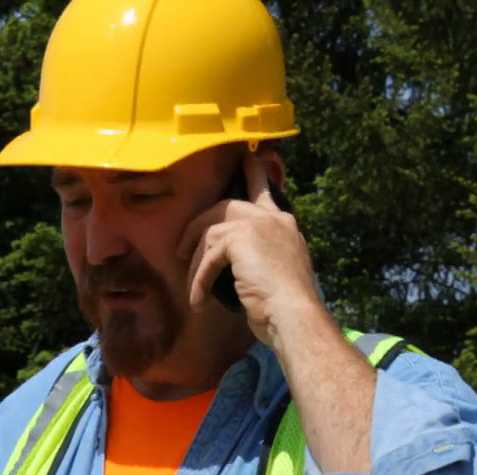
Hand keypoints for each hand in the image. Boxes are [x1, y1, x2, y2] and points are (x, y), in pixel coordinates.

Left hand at [179, 154, 323, 356]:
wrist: (294, 314)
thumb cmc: (286, 305)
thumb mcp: (277, 272)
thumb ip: (262, 257)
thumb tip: (238, 262)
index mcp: (284, 224)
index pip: (264, 190)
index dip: (253, 174)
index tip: (246, 158)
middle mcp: (272, 218)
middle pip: (225, 207)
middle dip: (199, 225)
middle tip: (181, 247)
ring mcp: (257, 225)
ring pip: (211, 232)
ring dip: (195, 262)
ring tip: (190, 284)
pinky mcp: (240, 239)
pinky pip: (208, 257)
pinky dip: (199, 280)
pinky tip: (198, 300)